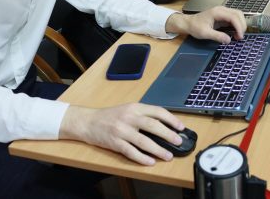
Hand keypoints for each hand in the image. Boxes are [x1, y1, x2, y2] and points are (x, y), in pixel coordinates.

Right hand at [60, 103, 184, 164]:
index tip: (181, 127)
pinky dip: (142, 158)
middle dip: (168, 134)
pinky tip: (150, 161)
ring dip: (158, 150)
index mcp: (135, 107)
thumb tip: (164, 125)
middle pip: (153, 126)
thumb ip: (144, 115)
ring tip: (168, 156)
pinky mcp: (115, 143)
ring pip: (143, 141)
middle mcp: (129, 117)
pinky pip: (131, 152)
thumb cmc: (110, 116)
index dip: (171, 119)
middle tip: (177, 142)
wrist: (88, 122)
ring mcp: (121, 130)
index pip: (157, 111)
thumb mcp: (128, 109)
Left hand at [166, 6, 245, 42]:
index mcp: (217, 12)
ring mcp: (223, 12)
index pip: (233, 17)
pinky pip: (234, 18)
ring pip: (238, 15)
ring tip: (239, 35)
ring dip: (241, 25)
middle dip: (242, 25)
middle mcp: (222, 10)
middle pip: (238, 14)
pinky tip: (236, 33)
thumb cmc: (195, 27)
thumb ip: (217, 36)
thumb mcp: (205, 33)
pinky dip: (237, 25)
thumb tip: (229, 40)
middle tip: (240, 37)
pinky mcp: (223, 16)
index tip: (240, 36)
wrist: (188, 23)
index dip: (239, 26)